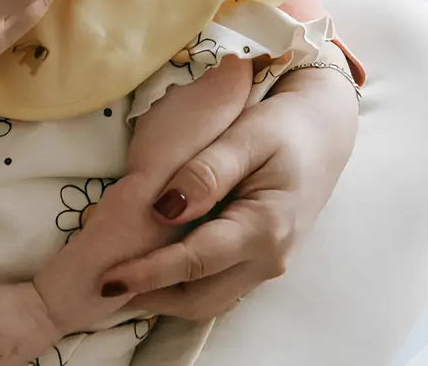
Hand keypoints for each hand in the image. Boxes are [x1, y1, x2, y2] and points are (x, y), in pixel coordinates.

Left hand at [99, 67, 357, 319]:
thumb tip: (164, 210)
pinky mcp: (258, 261)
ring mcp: (265, 266)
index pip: (196, 262)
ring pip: (206, 301)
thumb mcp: (247, 135)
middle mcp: (268, 259)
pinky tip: (154, 263)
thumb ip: (206, 172)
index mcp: (266, 228)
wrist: (324, 130)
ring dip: (163, 296)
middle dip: (149, 296)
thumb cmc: (285, 126)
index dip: (148, 273)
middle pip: (198, 298)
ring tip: (121, 277)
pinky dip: (181, 284)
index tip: (106, 279)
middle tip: (103, 281)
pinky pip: (216, 286)